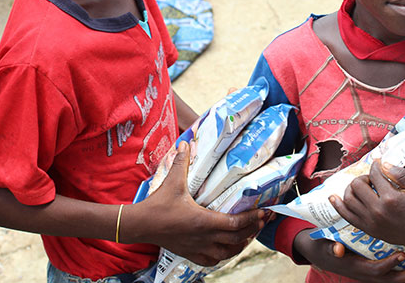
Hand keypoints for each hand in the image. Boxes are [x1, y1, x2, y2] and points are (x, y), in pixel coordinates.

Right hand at [129, 141, 264, 265]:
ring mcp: (198, 248)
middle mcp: (204, 238)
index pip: (235, 223)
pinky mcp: (190, 254)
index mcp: (204, 221)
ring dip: (241, 245)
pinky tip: (227, 249)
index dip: (252, 218)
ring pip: (227, 253)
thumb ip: (182, 162)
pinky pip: (212, 260)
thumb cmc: (158, 204)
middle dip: (253, 230)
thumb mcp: (172, 182)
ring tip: (249, 234)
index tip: (263, 212)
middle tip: (262, 220)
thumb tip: (186, 144)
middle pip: (237, 239)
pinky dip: (223, 256)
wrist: (141, 225)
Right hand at [293, 229, 404, 282]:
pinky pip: (396, 280)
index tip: (402, 255)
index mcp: (357, 268)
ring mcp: (374, 277)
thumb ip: (332, 248)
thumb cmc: (326, 247)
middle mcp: (367, 276)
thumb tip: (338, 250)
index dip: (389, 264)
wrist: (324, 255)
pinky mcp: (379, 275)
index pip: (376, 270)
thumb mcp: (325, 246)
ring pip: (396, 282)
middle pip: (391, 280)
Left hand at [330, 159, 404, 256]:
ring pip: (348, 200)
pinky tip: (333, 197)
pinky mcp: (369, 230)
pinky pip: (347, 217)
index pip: (374, 175)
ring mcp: (371, 222)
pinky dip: (338, 206)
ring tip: (360, 186)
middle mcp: (378, 211)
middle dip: (362, 177)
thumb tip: (382, 163)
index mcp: (390, 198)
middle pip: (357, 185)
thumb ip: (399, 174)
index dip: (376, 166)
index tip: (378, 164)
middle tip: (371, 178)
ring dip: (350, 188)